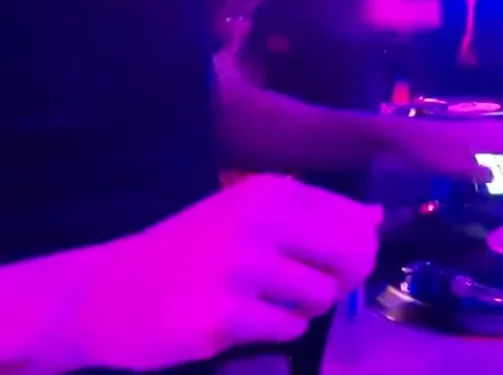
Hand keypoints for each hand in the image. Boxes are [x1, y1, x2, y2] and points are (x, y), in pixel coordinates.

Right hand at [73, 175, 380, 370]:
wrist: (104, 292)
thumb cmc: (187, 251)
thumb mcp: (248, 216)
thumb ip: (314, 216)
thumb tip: (377, 218)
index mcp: (270, 191)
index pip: (355, 219)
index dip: (357, 248)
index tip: (328, 260)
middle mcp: (258, 221)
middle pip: (353, 254)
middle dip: (343, 278)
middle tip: (310, 286)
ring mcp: (239, 269)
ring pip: (322, 296)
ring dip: (303, 307)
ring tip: (263, 301)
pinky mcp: (222, 317)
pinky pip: (289, 329)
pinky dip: (275, 331)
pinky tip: (239, 320)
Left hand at [383, 115, 502, 181]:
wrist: (400, 136)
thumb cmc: (428, 151)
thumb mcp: (453, 166)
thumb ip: (477, 171)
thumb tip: (494, 175)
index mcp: (490, 135)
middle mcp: (488, 129)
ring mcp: (477, 129)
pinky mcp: (467, 134)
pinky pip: (497, 142)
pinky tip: (502, 161)